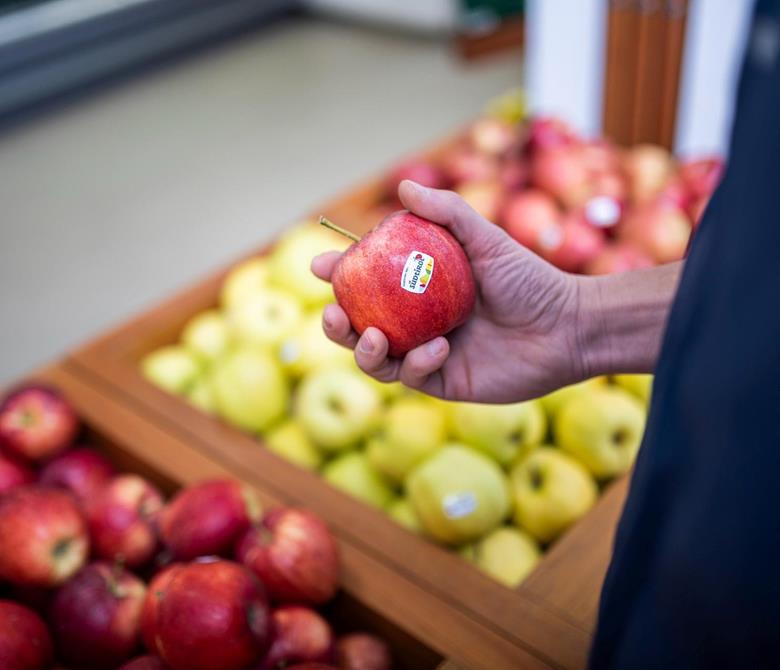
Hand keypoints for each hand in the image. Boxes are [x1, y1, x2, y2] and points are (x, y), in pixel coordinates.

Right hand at [311, 181, 583, 402]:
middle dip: (337, 323)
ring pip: (376, 359)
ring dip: (364, 349)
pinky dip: (416, 362)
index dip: (340, 275)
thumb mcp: (486, 239)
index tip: (322, 265)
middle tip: (334, 311)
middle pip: (360, 326)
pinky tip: (438, 348)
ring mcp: (428, 353)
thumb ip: (447, 213)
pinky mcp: (443, 381)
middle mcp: (418, 322)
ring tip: (372, 335)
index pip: (369, 282)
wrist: (567, 328)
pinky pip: (413, 375)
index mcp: (420, 288)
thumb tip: (405, 187)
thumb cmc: (530, 280)